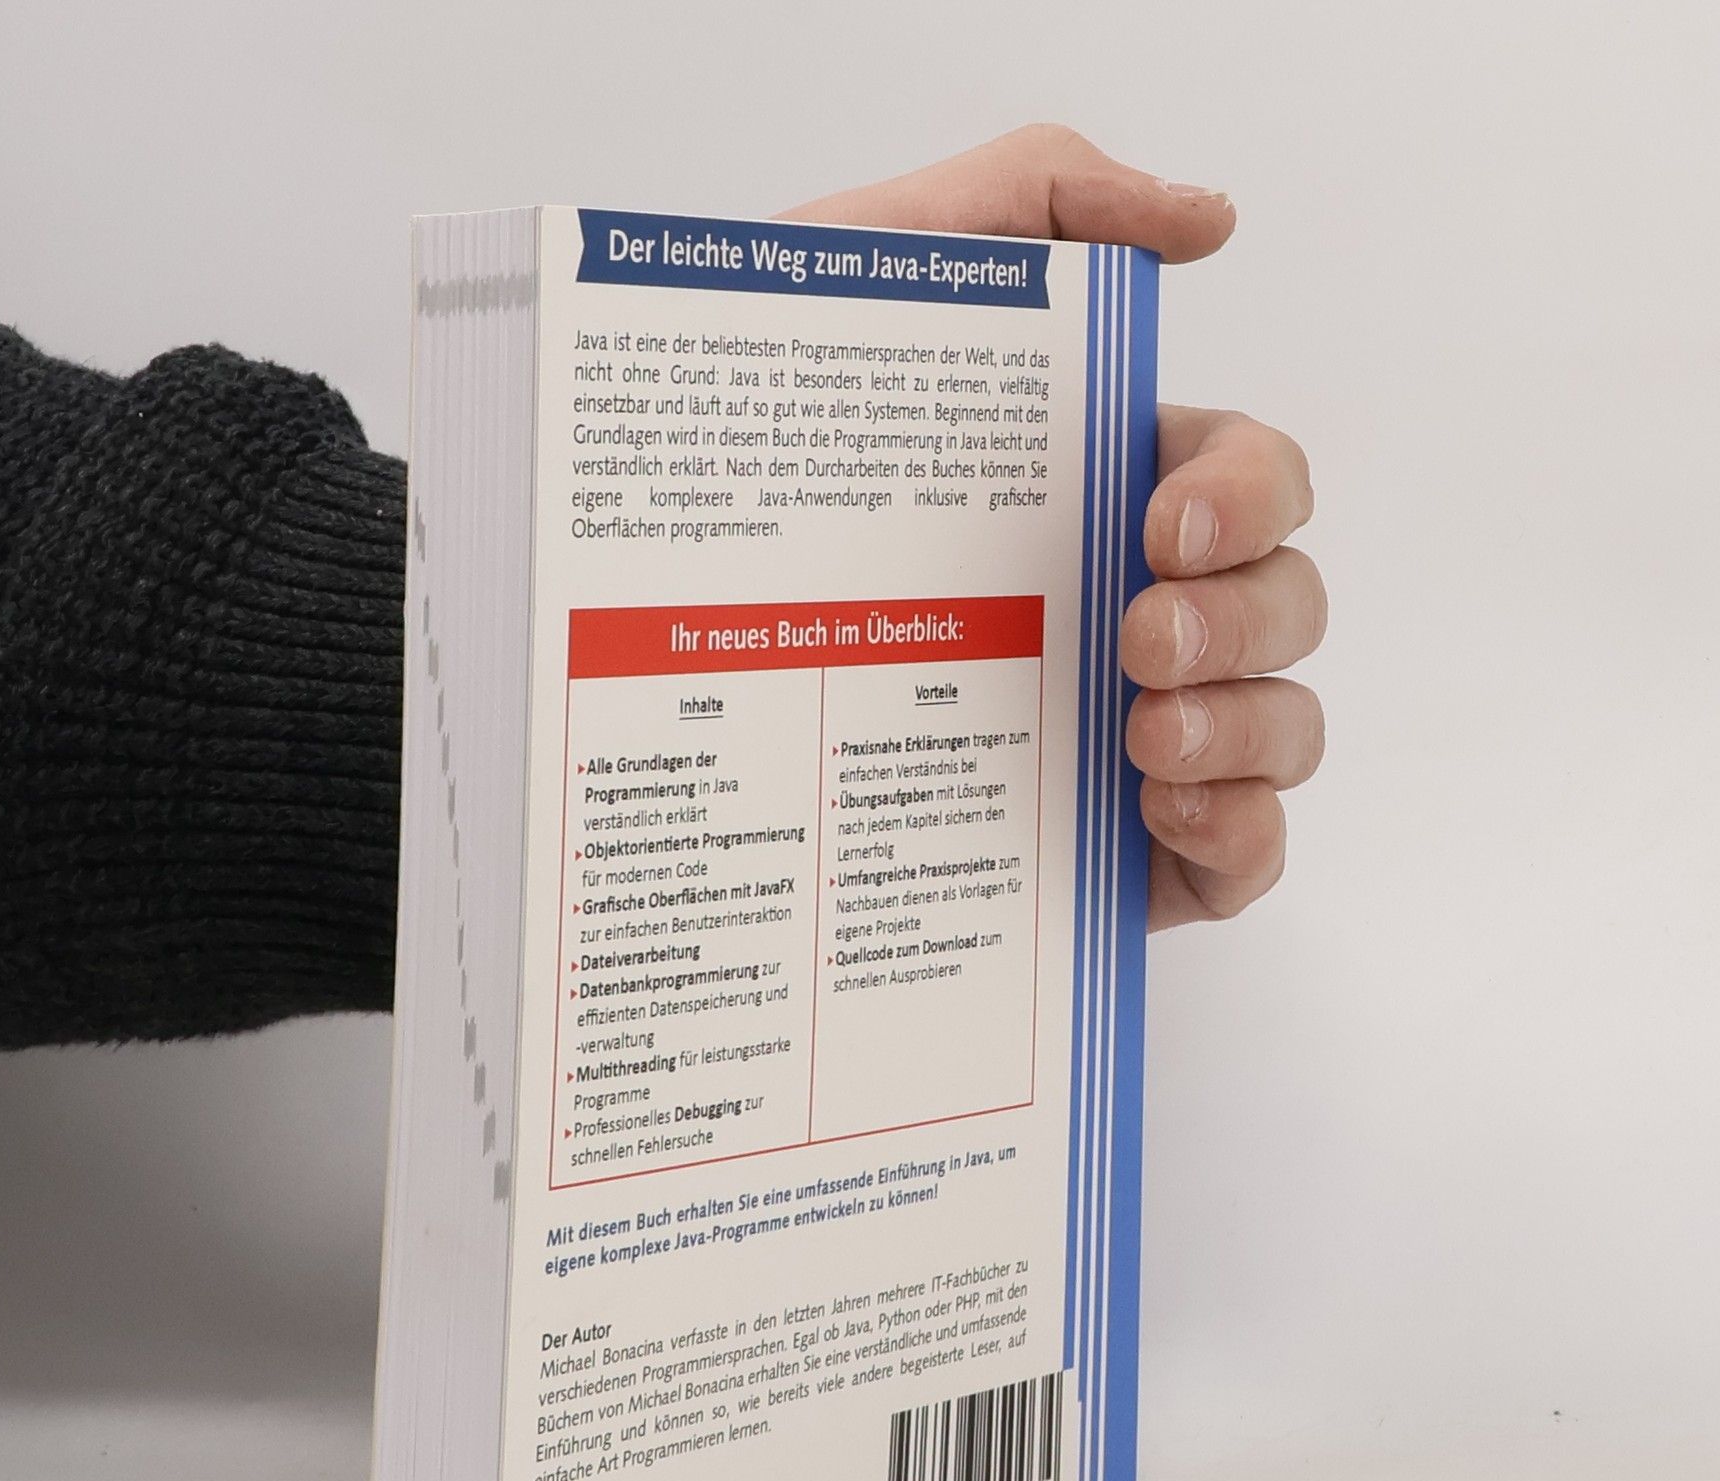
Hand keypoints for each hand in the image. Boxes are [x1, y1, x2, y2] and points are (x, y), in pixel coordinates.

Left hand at [784, 125, 1326, 927]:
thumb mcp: (869, 276)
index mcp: (1102, 495)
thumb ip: (1033, 196)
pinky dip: (1239, 830)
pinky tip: (1155, 806)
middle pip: (1285, 602)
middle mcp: (1137, 610)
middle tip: (1130, 639)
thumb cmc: (750, 452)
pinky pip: (1246, 850)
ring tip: (1138, 735)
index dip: (1247, 496)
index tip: (1155, 524)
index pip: (1252, 478)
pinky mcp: (1114, 850)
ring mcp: (1137, 733)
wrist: (627, 628)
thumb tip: (1203, 221)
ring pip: (1285, 726)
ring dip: (1246, 726)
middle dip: (1240, 618)